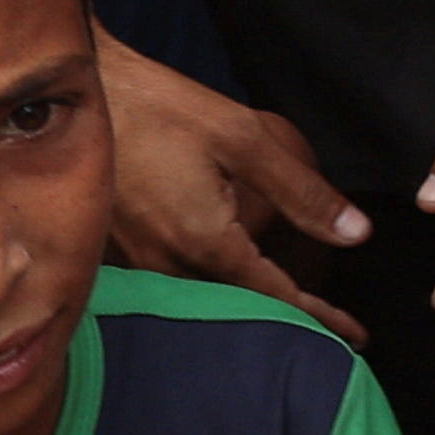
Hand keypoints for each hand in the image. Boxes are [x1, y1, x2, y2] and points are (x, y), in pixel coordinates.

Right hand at [101, 35, 370, 338]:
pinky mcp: (122, 252)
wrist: (78, 96)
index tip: (356, 337)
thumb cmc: (160, 107)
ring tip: (288, 314)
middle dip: (288, 322)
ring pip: (207, 302)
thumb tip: (354, 233)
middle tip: (330, 332)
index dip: (321, 318)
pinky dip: (214, 291)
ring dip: (249, 310)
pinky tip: (229, 281)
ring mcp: (139, 264)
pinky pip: (177, 286)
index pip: (275, 298)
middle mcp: (168, 266)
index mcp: (204, 242)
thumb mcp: (243, 139)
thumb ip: (301, 192)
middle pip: (240, 311)